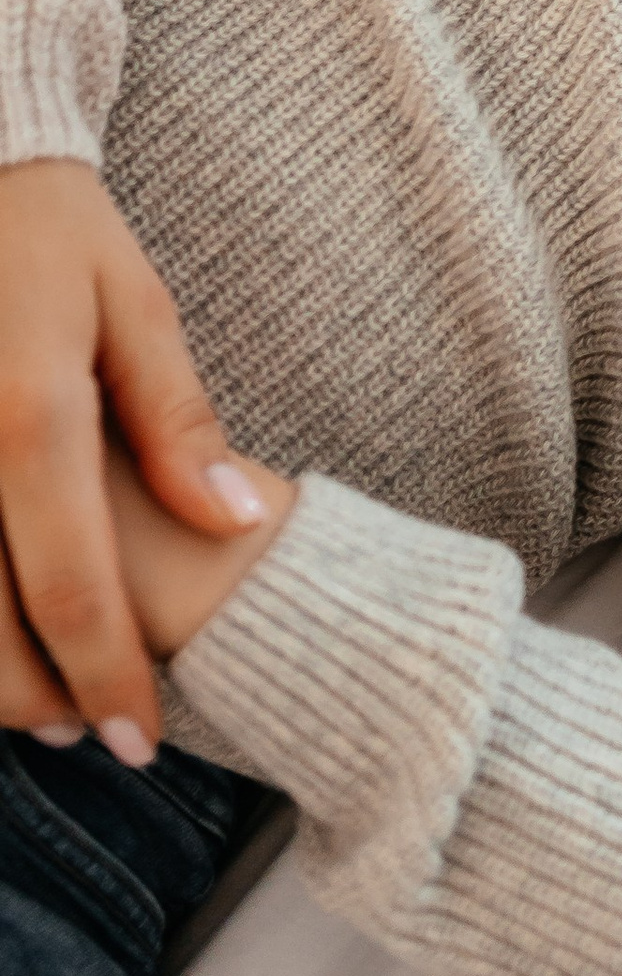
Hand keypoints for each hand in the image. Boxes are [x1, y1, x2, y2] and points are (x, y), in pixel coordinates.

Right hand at [0, 161, 272, 759]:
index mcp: (29, 412)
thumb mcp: (135, 306)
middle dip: (40, 700)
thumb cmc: (56, 238)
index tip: (141, 737)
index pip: (69, 579)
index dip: (106, 674)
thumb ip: (178, 420)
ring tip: (46, 711)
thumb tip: (238, 521)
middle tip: (99, 737)